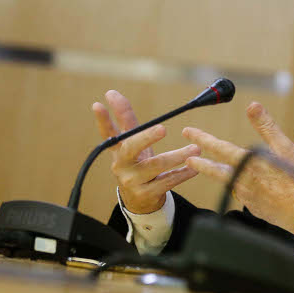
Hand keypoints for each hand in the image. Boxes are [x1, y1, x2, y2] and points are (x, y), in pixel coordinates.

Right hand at [92, 90, 199, 213]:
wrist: (140, 200)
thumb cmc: (137, 164)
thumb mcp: (132, 143)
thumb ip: (126, 119)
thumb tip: (112, 92)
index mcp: (117, 150)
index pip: (108, 132)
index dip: (102, 119)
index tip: (98, 104)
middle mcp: (121, 165)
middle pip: (131, 149)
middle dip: (146, 137)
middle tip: (163, 128)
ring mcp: (132, 181)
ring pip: (156, 166)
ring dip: (177, 156)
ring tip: (196, 148)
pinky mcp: (146, 194)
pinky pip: (167, 181)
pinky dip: (183, 174)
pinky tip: (195, 168)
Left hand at [182, 102, 293, 233]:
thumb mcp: (285, 147)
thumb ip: (266, 126)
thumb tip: (252, 105)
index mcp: (248, 162)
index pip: (219, 148)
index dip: (202, 138)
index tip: (188, 131)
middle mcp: (242, 180)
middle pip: (214, 169)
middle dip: (199, 161)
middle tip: (187, 157)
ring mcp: (245, 196)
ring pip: (225, 181)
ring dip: (213, 172)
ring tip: (203, 167)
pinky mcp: (251, 207)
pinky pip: (239, 193)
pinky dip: (235, 184)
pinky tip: (239, 182)